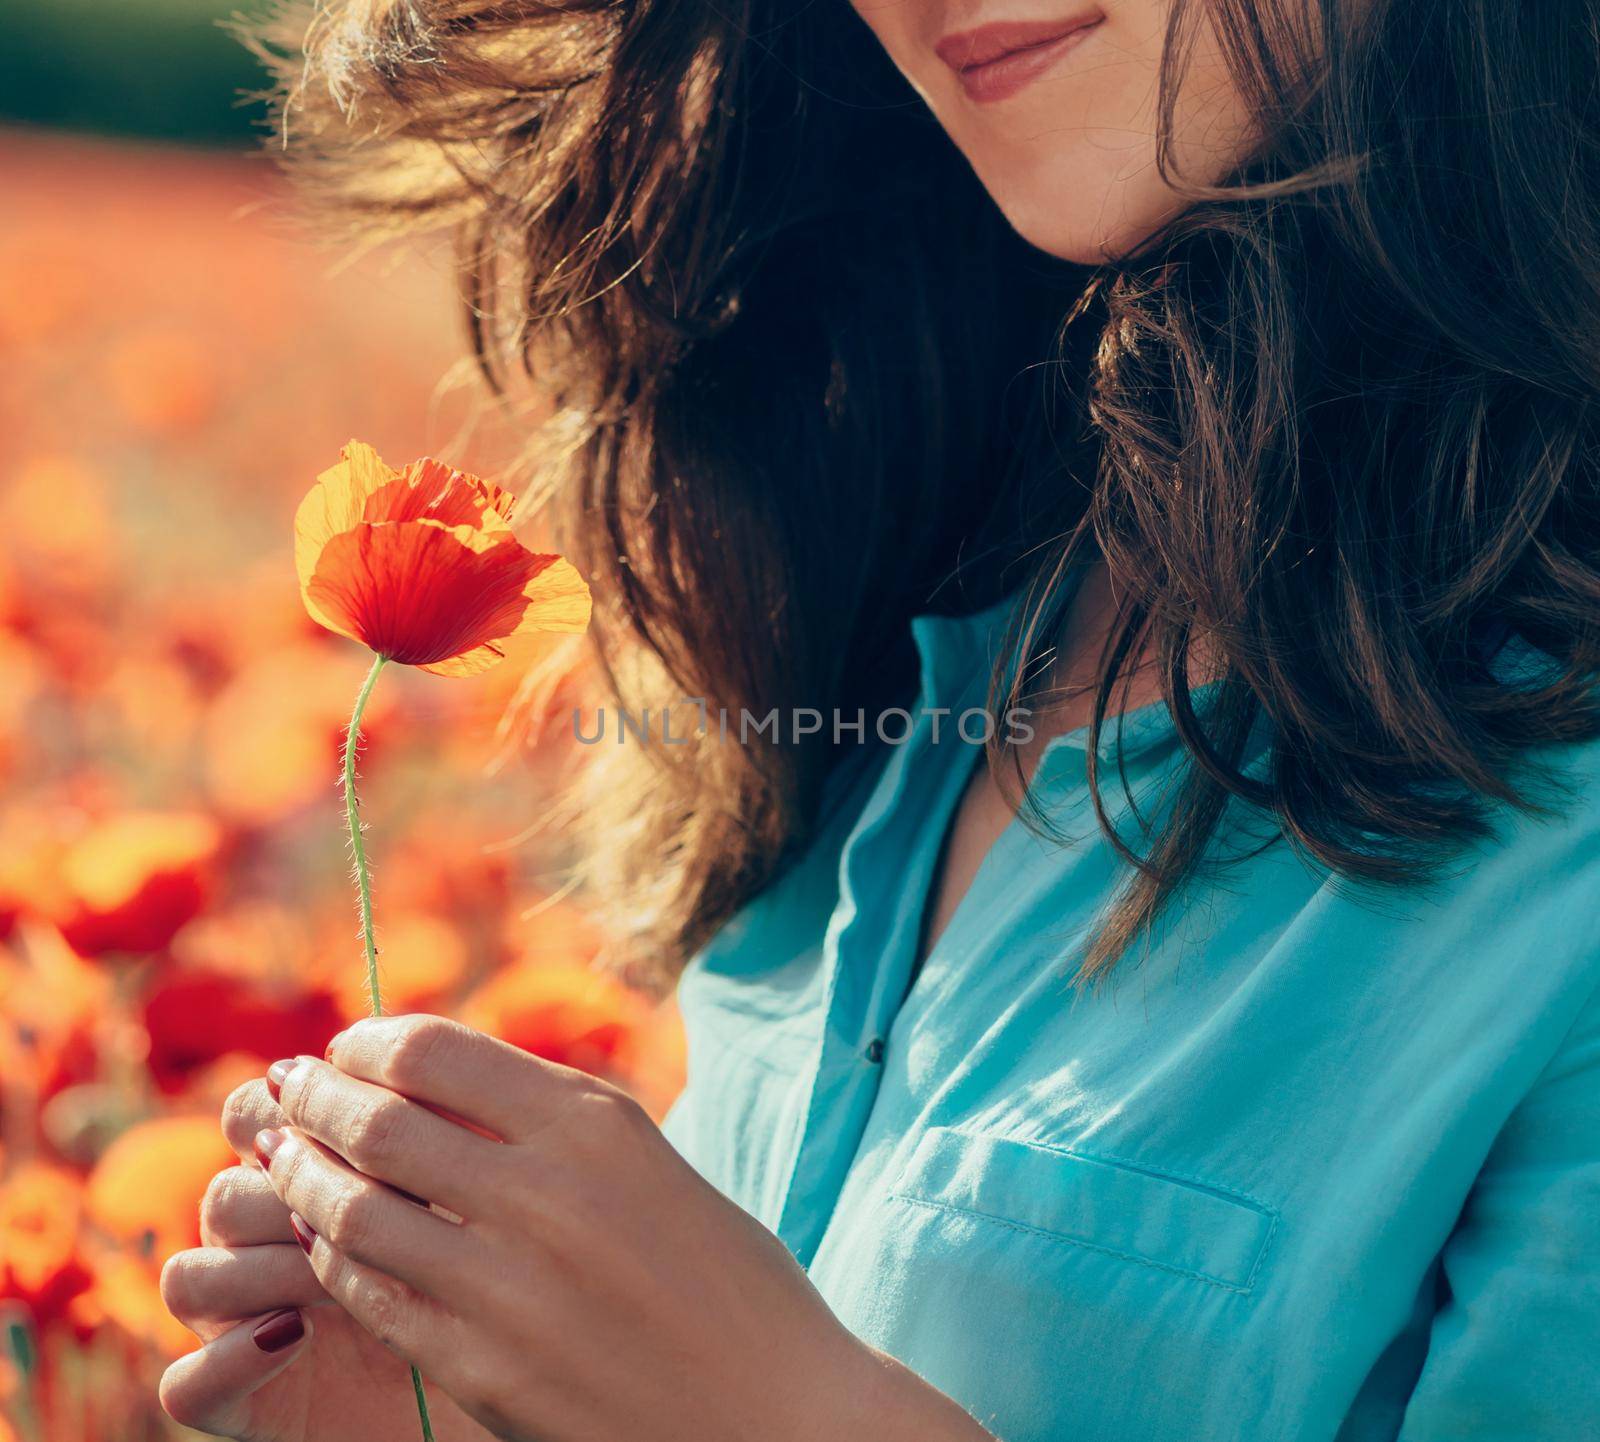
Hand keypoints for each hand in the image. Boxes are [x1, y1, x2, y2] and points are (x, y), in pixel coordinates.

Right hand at [157, 1075, 492, 1440]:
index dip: (296, 1107)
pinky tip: (294, 1337)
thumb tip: (434, 1081)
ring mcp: (243, 1319)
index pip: (258, 1111)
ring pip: (192, 1276)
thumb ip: (444, 1135)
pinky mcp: (240, 1399)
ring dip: (260, 1269)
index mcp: (305, 1173)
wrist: (507, 1379)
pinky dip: (228, 1361)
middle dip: (288, 1192)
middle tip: (375, 1204)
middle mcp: (262, 1240)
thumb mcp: (477, 1198)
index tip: (384, 1114)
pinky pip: (188, 1383)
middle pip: (225, 1192)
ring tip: (333, 1278)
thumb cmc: (499, 1273)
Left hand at [255, 1015, 992, 1441]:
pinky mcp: (485, 1369)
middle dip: (317, 1100)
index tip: (344, 1045)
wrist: (778, 1412)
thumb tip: (434, 1077)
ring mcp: (509, 1286)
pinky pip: (374, 1296)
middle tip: (289, 1093)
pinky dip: (336, 1261)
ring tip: (288, 1164)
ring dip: (305, 1180)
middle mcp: (545, 1191)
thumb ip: (550, 1119)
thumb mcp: (647, 1163)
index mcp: (595, 1122)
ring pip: (355, 1211)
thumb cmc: (725, 1278)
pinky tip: (329, 1246)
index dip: (366, 1042)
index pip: (432, 1052)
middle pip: (378, 1122)